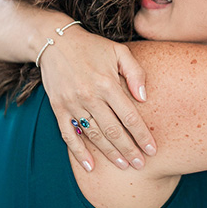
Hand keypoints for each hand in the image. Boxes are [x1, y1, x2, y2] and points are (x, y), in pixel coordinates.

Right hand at [40, 27, 156, 171]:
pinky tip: (91, 166)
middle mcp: (90, 96)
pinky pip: (69, 135)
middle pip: (113, 131)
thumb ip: (135, 73)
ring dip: (110, 153)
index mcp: (107, 83)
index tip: (152, 150)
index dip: (142, 136)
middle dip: (129, 150)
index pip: (129, 117)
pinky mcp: (58, 108)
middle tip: (141, 164)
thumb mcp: (119, 51)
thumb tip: (144, 98)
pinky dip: (79, 153)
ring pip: (94, 136)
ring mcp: (72, 104)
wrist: (54, 40)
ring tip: (124, 166)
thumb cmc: (92, 47)